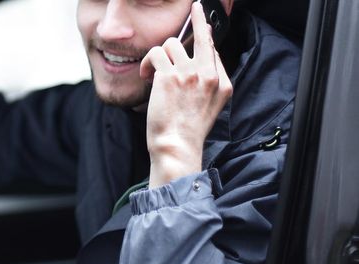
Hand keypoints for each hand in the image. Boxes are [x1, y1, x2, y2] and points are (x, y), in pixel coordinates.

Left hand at [139, 2, 232, 187]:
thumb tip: (199, 60)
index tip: (202, 17)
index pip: (214, 50)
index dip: (206, 33)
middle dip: (197, 19)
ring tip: (153, 72)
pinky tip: (145, 76)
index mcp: (223, 84)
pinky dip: (146, 63)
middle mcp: (209, 75)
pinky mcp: (169, 76)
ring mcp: (190, 74)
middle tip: (194, 8)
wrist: (177, 146)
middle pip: (201, 38)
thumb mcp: (210, 107)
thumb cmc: (187, 130)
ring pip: (172, 44)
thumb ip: (208, 83)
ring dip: (159, 56)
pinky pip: (155, 54)